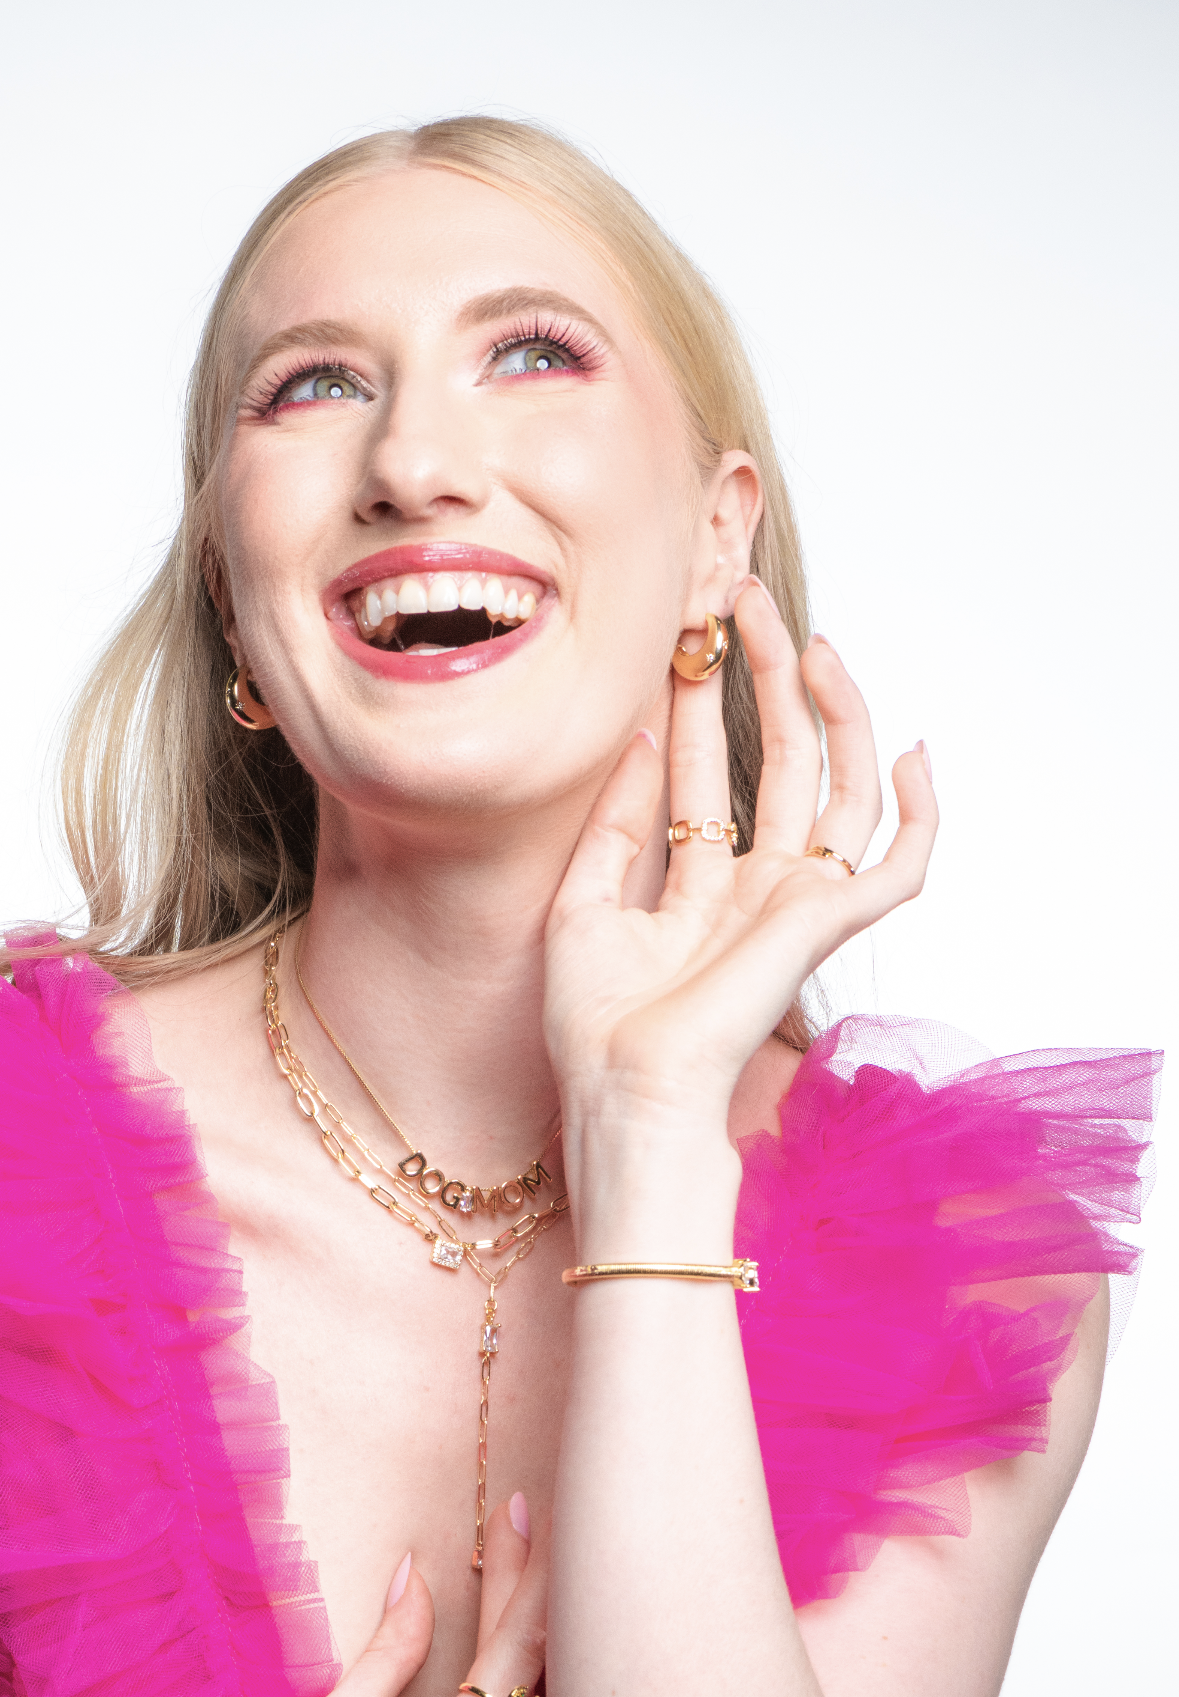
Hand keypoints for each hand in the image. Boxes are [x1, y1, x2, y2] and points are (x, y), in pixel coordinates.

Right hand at [111, 1500, 551, 1696]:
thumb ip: (393, 1649)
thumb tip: (419, 1576)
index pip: (516, 1650)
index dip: (524, 1574)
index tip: (522, 1514)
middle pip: (544, 1685)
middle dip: (537, 1603)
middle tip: (530, 1535)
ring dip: (545, 1663)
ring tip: (535, 1590)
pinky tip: (534, 1676)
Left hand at [545, 581, 937, 1137]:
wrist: (623, 1095)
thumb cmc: (598, 1032)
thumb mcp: (582, 904)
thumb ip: (614, 826)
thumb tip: (636, 739)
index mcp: (701, 890)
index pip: (706, 775)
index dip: (697, 704)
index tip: (682, 637)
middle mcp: (757, 891)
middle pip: (777, 761)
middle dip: (760, 676)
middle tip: (739, 601)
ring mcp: (797, 905)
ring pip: (837, 787)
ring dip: (829, 709)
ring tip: (803, 639)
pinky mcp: (827, 925)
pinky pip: (902, 863)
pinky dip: (922, 811)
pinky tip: (915, 752)